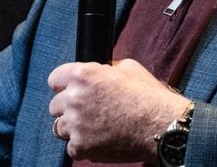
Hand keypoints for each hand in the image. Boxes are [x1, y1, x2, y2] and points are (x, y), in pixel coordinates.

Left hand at [48, 59, 189, 161]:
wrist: (161, 126)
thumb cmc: (148, 97)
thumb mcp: (128, 68)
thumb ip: (106, 69)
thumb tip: (101, 72)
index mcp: (82, 75)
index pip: (54, 79)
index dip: (64, 86)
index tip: (70, 92)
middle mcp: (74, 98)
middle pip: (55, 106)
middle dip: (68, 109)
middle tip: (86, 113)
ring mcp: (76, 124)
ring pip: (59, 128)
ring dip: (72, 128)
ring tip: (92, 128)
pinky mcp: (81, 146)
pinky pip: (72, 148)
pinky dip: (83, 147)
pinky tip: (99, 142)